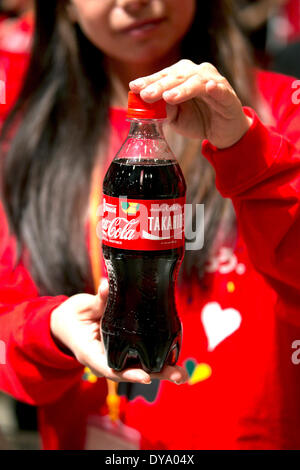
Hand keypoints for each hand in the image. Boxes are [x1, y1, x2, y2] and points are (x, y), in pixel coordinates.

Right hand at [50, 279, 187, 384]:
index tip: (145, 377)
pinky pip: (143, 355)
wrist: (67, 322)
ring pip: (141, 366)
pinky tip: (176, 358)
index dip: (129, 373)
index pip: (111, 368)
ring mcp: (118, 355)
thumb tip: (105, 286)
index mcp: (92, 355)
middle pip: (133, 372)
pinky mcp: (126, 347)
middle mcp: (107, 359)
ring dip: (163, 370)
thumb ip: (97, 301)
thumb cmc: (72, 318)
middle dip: (157, 374)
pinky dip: (159, 357)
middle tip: (179, 376)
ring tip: (183, 374)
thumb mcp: (82, 309)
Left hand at [129, 60, 251, 148]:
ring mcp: (213, 82)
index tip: (133, 87)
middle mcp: (197, 73)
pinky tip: (209, 87)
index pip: (163, 76)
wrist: (223, 132)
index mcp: (182, 76)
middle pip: (176, 76)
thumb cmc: (199, 119)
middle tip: (146, 95)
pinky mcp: (227, 94)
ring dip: (181, 89)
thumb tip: (150, 106)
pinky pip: (220, 90)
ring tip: (168, 97)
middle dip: (160, 85)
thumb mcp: (176, 118)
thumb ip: (164, 111)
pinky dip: (215, 88)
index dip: (148, 80)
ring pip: (195, 81)